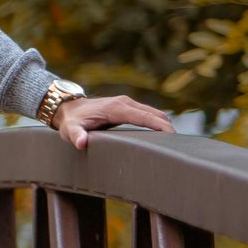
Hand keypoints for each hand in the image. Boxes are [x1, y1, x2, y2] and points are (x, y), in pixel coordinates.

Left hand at [54, 94, 172, 150]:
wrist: (68, 107)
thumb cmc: (71, 121)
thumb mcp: (70, 129)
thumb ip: (76, 135)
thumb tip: (81, 143)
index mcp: (117, 108)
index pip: (144, 117)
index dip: (159, 126)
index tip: (172, 135)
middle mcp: (125, 103)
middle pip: (154, 114)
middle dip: (167, 127)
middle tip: (178, 144)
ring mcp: (127, 103)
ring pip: (154, 113)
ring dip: (164, 124)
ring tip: (174, 142)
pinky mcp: (127, 106)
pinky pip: (148, 113)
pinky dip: (158, 122)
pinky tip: (162, 135)